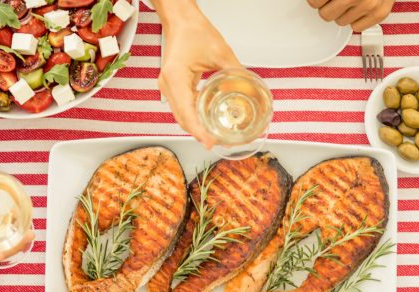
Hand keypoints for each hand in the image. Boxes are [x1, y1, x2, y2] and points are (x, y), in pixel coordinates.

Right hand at [155, 1, 241, 148]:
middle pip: (182, 118)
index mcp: (176, 77)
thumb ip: (236, 73)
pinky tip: (206, 122)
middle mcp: (167, 85)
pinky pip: (181, 107)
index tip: (211, 142)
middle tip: (218, 143)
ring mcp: (167, 86)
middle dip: (199, 133)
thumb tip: (251, 91)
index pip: (186, 112)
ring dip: (195, 127)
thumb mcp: (221, 53)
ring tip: (214, 137)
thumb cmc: (194, 31)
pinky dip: (193, 117)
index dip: (199, 131)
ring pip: (180, 115)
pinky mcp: (172, 86)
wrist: (181, 20)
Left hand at [307, 0, 393, 30]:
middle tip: (335, 0)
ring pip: (340, 22)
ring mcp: (369, 5)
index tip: (320, 0)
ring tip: (350, 0)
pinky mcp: (380, 13)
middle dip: (327, 7)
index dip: (316, 0)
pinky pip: (356, 27)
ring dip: (342, 13)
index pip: (315, 2)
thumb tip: (314, 2)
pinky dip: (356, 19)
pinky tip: (359, 7)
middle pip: (325, 14)